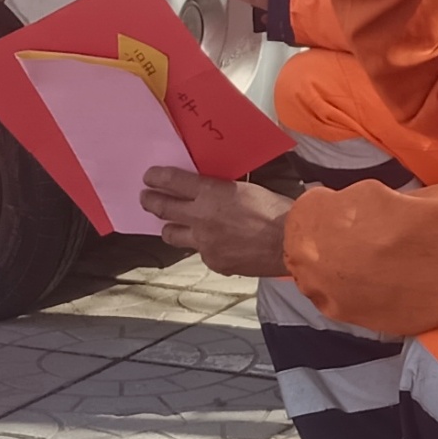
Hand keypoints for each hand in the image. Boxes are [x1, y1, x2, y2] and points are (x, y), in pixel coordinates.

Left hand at [141, 164, 293, 276]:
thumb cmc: (276, 211)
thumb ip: (220, 191)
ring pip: (172, 234)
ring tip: (172, 225)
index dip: (156, 178)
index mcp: (210, 193)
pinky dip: (204, 247)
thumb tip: (207, 191)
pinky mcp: (213, 261)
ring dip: (170, 227)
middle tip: (146, 198)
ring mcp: (204, 242)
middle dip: (150, 201)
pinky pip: (199, 252)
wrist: (291, 242)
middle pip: (162, 208)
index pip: (171, 181)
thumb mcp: (245, 189)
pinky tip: (216, 244)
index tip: (149, 177)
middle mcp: (201, 217)